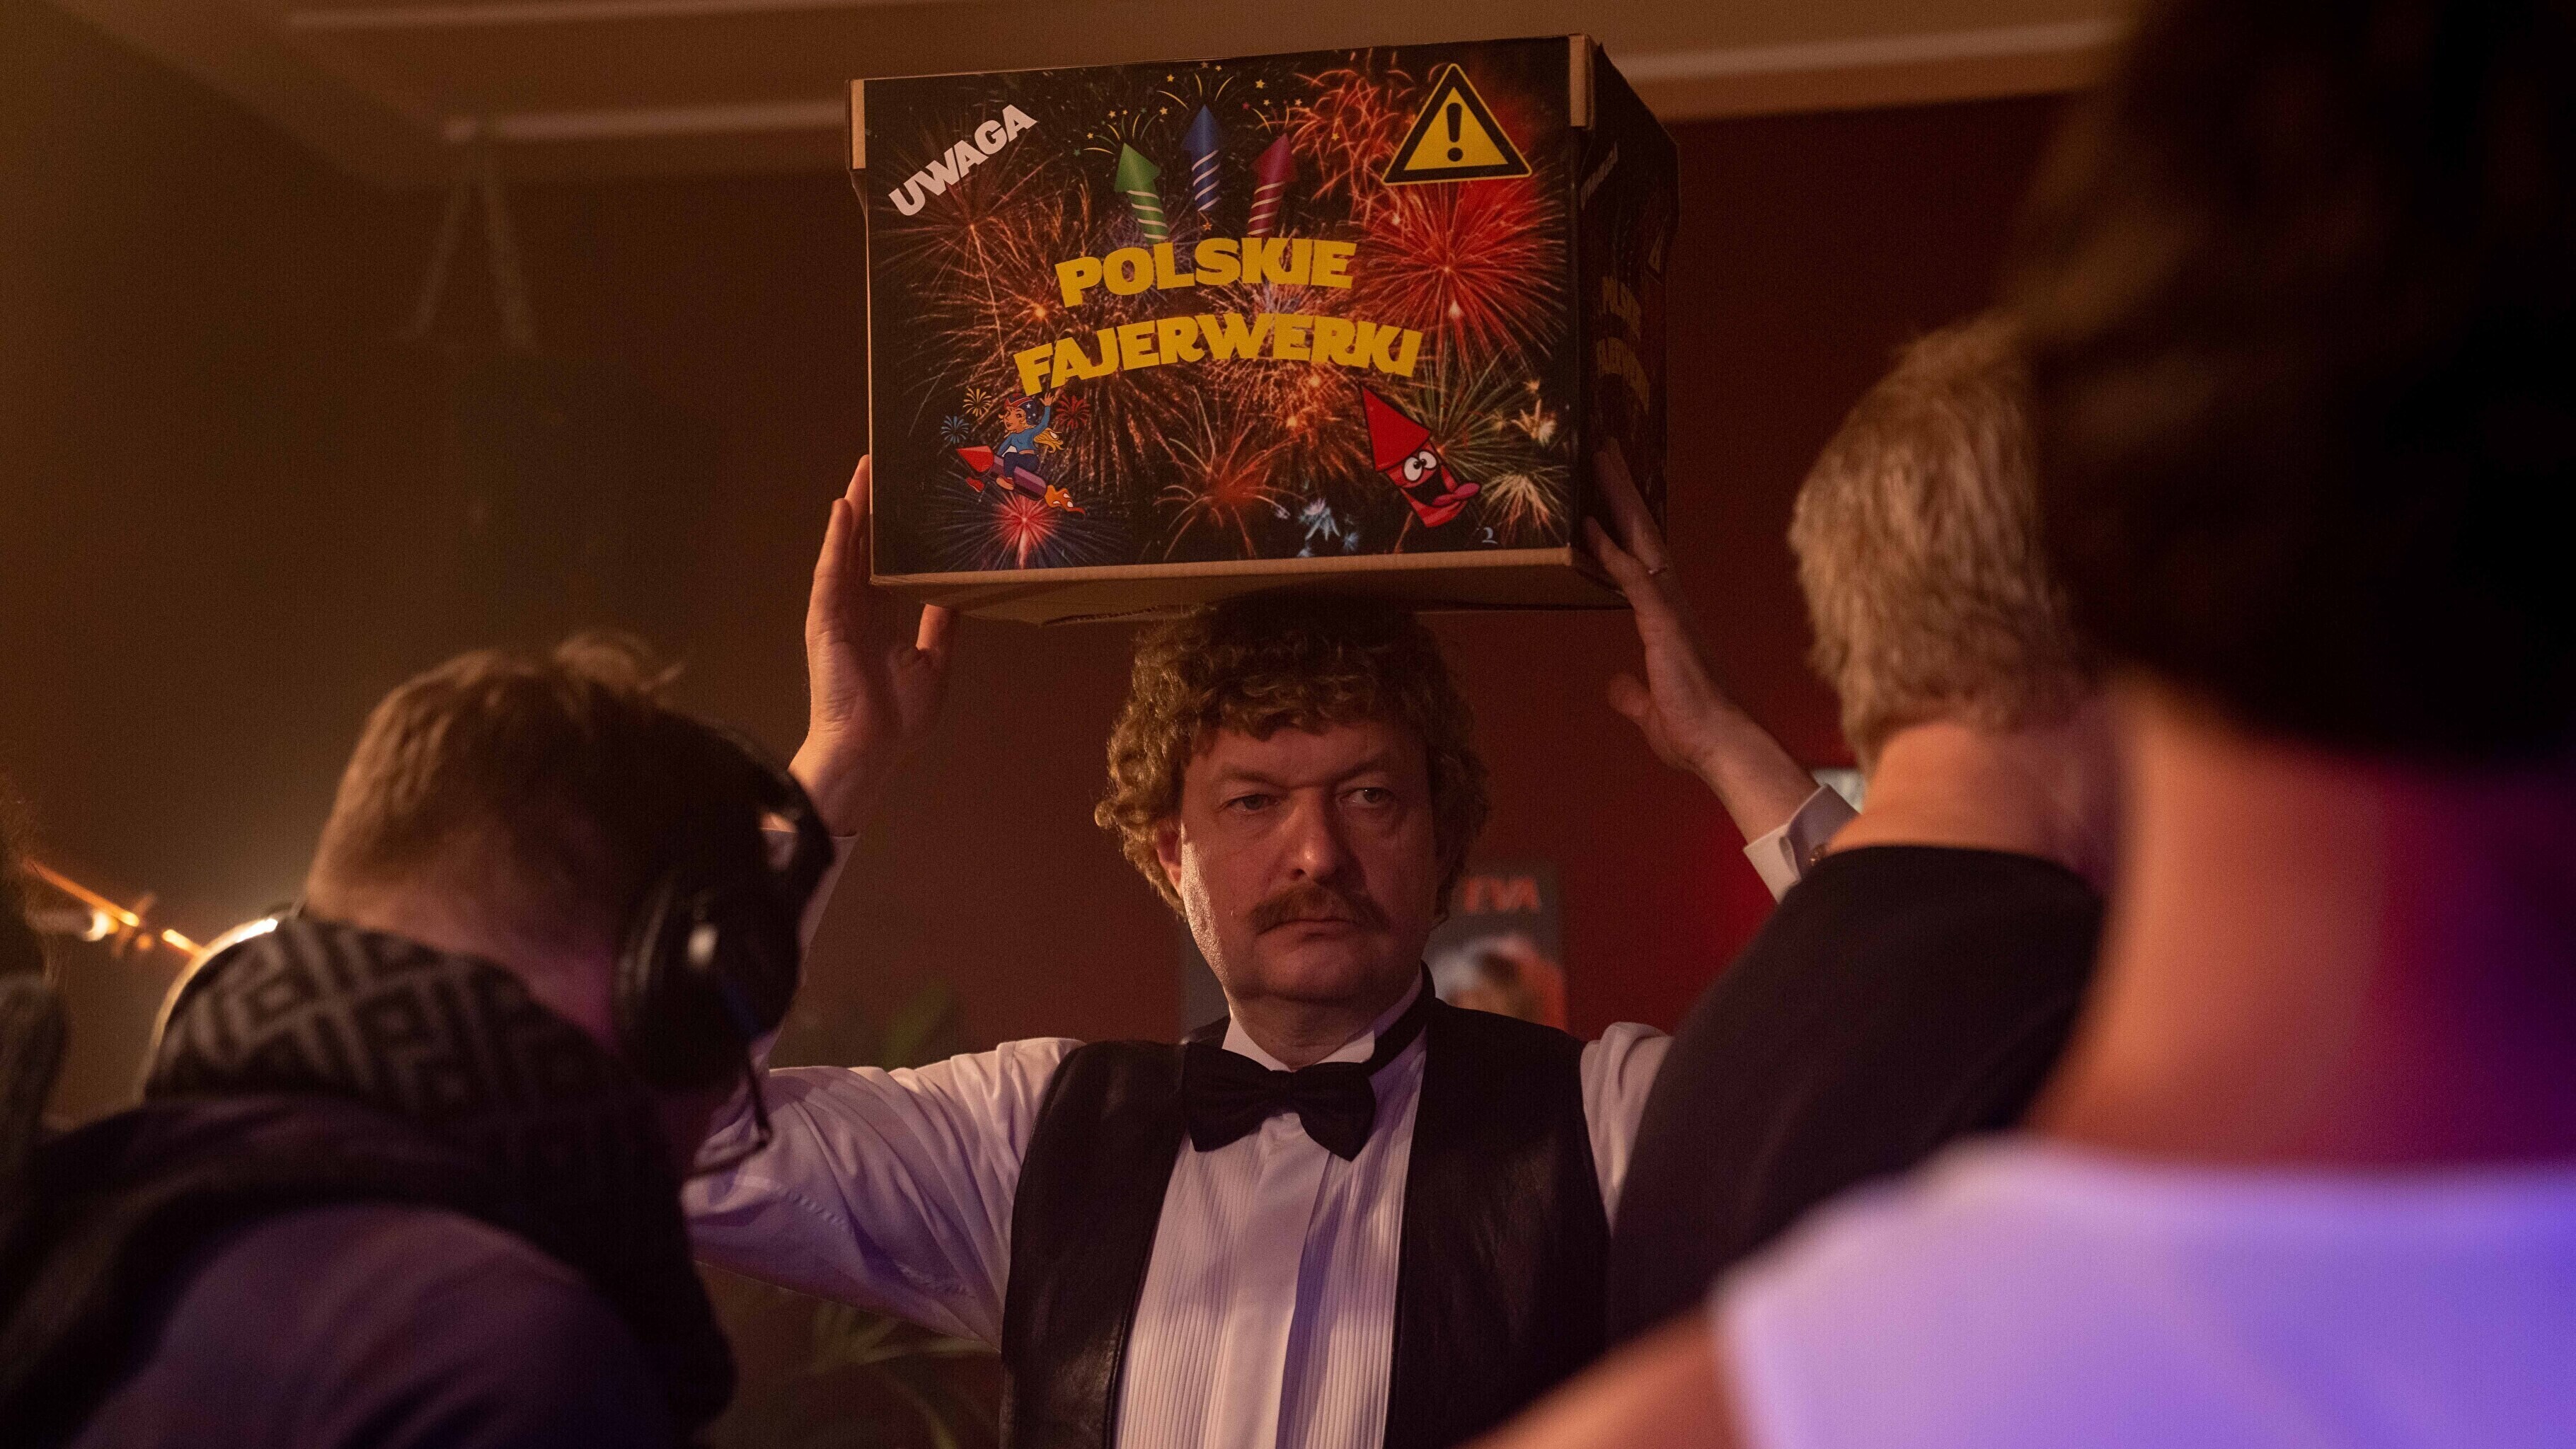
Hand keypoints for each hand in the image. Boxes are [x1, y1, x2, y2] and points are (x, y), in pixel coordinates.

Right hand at [790, 457, 956, 833]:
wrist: (871, 749)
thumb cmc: (898, 718)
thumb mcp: (934, 660)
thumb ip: (940, 623)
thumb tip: (957, 592)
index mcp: (883, 618)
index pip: (889, 563)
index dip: (896, 530)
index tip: (909, 496)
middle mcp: (858, 608)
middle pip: (865, 546)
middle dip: (873, 506)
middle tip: (883, 464)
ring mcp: (838, 611)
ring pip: (846, 549)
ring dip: (854, 510)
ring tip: (864, 470)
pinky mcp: (825, 619)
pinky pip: (830, 572)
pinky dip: (837, 540)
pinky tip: (844, 508)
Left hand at [1587, 443, 1817, 842]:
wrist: (1721, 748)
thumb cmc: (1694, 733)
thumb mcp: (1651, 710)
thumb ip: (1634, 695)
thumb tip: (1618, 686)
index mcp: (1668, 620)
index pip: (1641, 559)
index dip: (1623, 523)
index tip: (1605, 492)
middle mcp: (1672, 604)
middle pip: (1642, 533)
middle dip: (1622, 490)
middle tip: (1602, 447)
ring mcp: (1670, 610)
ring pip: (1640, 541)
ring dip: (1618, 500)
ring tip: (1599, 458)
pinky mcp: (1664, 625)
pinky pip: (1632, 579)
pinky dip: (1610, 551)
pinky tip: (1589, 526)